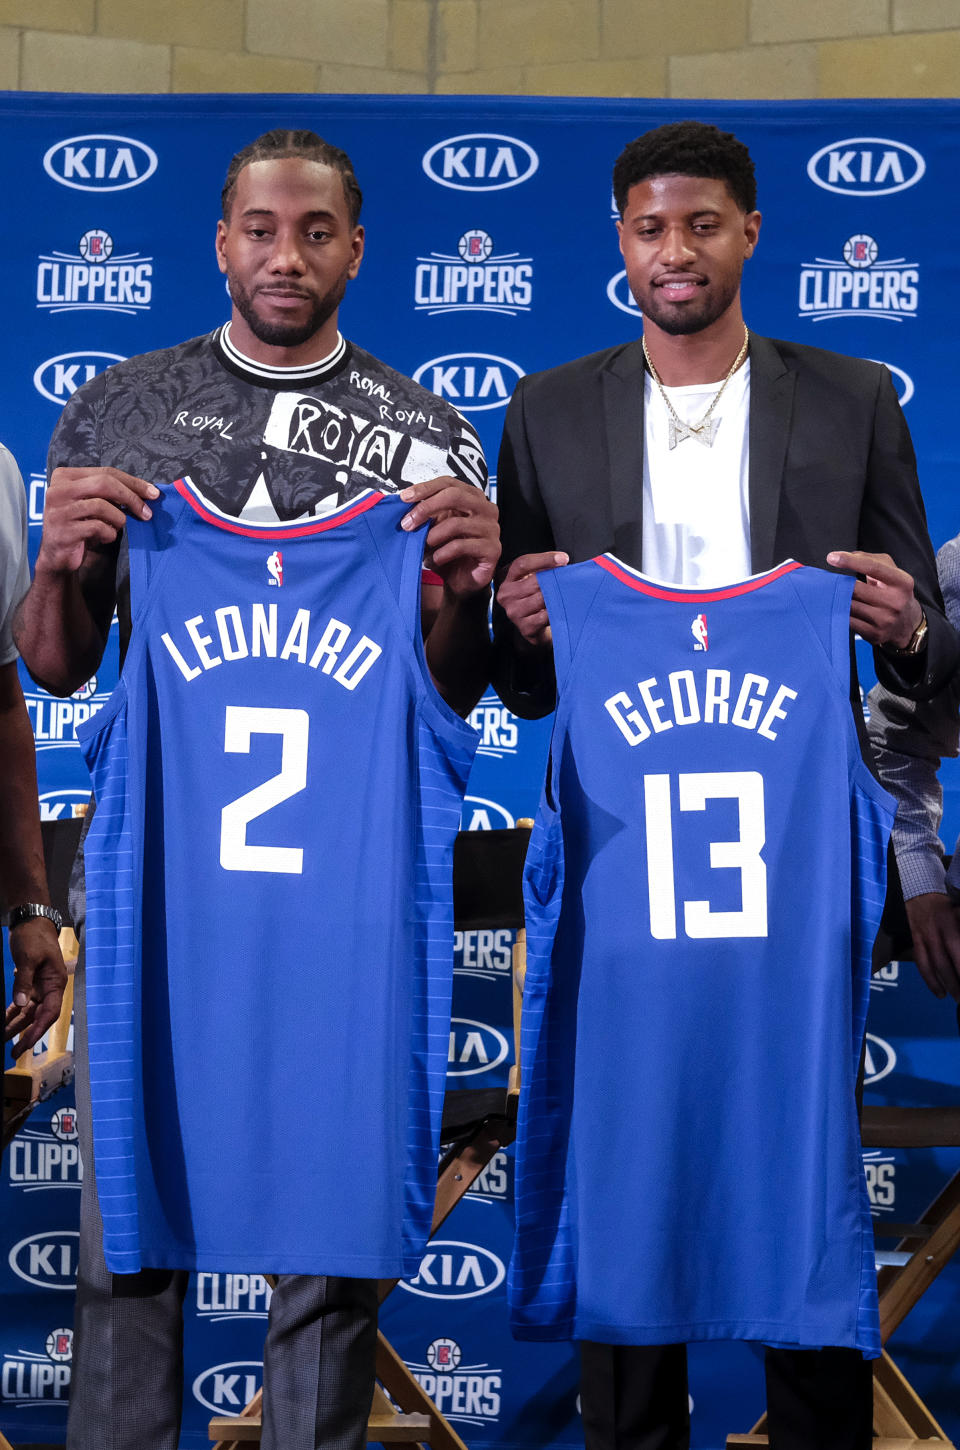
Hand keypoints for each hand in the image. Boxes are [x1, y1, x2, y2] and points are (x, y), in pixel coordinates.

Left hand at [4, 917, 67, 1057]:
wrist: (31, 921)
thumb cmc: (34, 937)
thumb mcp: (28, 959)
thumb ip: (24, 982)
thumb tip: (20, 1004)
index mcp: (56, 983)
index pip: (50, 1012)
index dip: (39, 1029)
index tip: (27, 1043)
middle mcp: (49, 989)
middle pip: (39, 1018)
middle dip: (27, 1035)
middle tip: (14, 1052)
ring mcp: (39, 989)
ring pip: (28, 1014)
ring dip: (16, 1027)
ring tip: (2, 1040)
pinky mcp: (29, 986)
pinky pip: (21, 1005)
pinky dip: (12, 1015)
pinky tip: (3, 1023)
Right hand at [38, 466, 159, 575]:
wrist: (58, 556)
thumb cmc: (80, 525)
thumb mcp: (93, 503)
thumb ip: (112, 493)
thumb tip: (149, 492)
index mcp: (65, 476)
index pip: (106, 472)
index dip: (133, 482)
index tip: (154, 493)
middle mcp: (57, 490)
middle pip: (104, 484)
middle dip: (131, 498)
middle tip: (147, 513)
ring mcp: (59, 511)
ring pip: (101, 506)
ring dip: (118, 519)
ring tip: (117, 527)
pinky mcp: (63, 531)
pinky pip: (97, 527)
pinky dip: (109, 534)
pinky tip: (105, 537)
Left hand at [399, 478, 499, 598]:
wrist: (461, 581)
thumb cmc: (447, 551)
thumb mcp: (433, 528)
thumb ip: (425, 513)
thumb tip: (403, 501)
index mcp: (472, 497)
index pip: (449, 483)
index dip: (425, 488)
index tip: (404, 498)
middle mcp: (486, 509)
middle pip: (454, 496)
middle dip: (426, 508)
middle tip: (407, 524)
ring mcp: (492, 529)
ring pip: (456, 524)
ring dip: (432, 536)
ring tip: (421, 547)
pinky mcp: (493, 549)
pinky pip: (461, 546)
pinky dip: (441, 554)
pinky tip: (432, 561)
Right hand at [496, 551, 568, 647]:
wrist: (535, 627)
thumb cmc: (536, 599)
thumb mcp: (534, 579)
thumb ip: (542, 568)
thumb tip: (562, 560)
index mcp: (506, 578)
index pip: (523, 564)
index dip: (544, 559)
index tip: (563, 558)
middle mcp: (506, 595)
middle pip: (534, 581)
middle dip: (554, 579)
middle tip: (569, 578)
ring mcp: (514, 612)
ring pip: (541, 598)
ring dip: (557, 596)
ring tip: (567, 594)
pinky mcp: (525, 627)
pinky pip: (545, 616)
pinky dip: (555, 611)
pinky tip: (561, 609)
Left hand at [826, 550, 922, 648]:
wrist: (907, 625)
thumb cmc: (894, 592)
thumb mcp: (892, 572)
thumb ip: (871, 559)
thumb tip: (848, 556)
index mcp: (902, 582)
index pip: (873, 567)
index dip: (850, 561)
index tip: (832, 557)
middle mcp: (895, 601)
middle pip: (856, 589)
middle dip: (839, 584)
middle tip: (827, 581)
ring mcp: (885, 620)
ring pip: (850, 606)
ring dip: (836, 599)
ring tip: (829, 594)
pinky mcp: (874, 634)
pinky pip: (848, 621)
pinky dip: (839, 613)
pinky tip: (835, 608)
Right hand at [904, 893, 959, 1000]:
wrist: (919, 892)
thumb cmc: (946, 904)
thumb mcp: (958, 912)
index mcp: (950, 925)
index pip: (957, 951)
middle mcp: (936, 933)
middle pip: (947, 963)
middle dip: (957, 982)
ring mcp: (924, 938)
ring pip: (935, 966)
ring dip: (946, 985)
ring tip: (957, 998)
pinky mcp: (916, 942)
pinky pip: (922, 964)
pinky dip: (930, 980)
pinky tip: (939, 992)